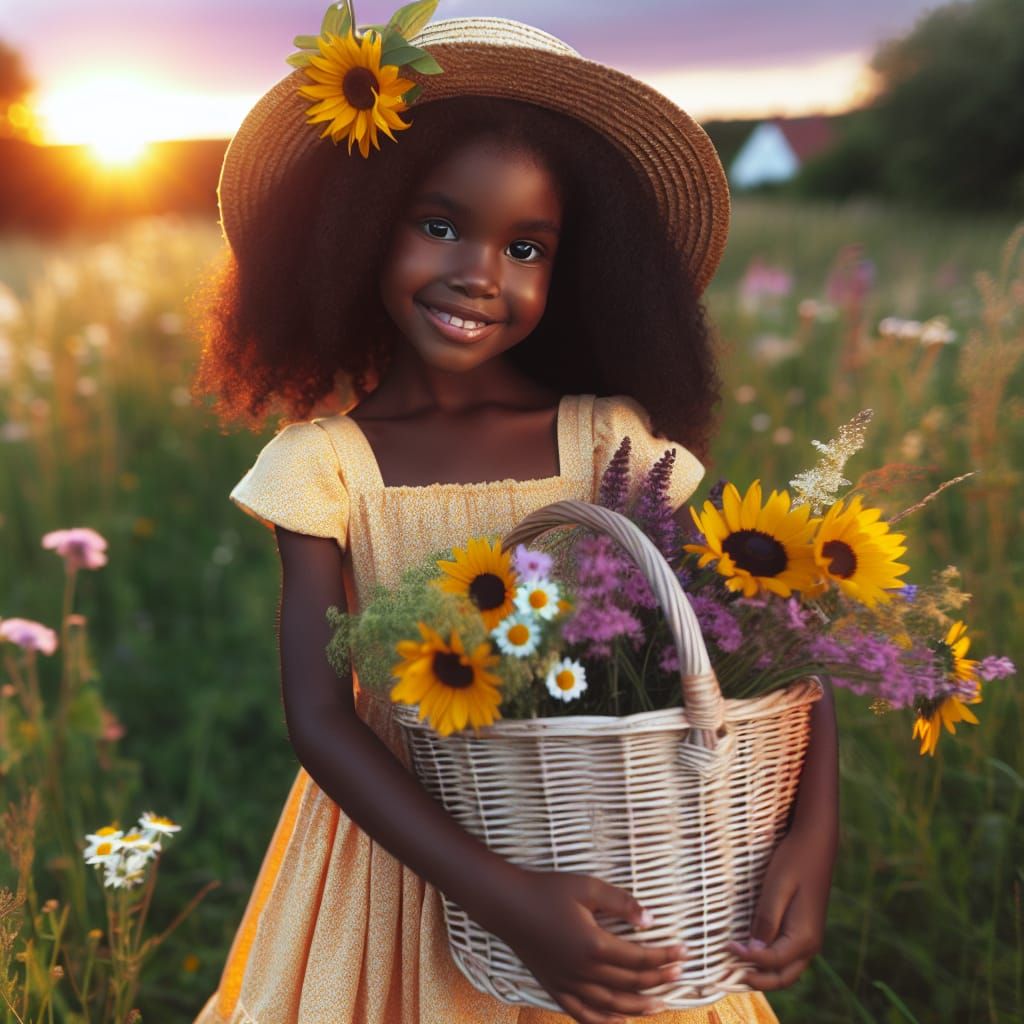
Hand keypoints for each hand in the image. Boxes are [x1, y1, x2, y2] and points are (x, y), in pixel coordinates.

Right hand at [479, 868, 686, 1023]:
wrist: (508, 904)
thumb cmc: (547, 890)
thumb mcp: (587, 887)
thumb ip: (620, 902)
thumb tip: (650, 918)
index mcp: (594, 945)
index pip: (640, 959)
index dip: (664, 957)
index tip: (683, 953)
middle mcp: (584, 971)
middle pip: (630, 984)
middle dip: (658, 980)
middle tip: (678, 975)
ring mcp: (568, 983)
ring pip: (611, 1005)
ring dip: (638, 1007)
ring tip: (659, 1005)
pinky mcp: (554, 987)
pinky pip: (582, 1013)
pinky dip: (603, 1022)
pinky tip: (619, 1021)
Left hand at [726, 824, 834, 990]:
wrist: (815, 845)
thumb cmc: (794, 862)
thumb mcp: (776, 888)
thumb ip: (766, 920)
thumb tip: (753, 950)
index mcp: (804, 937)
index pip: (772, 962)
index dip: (748, 959)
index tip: (726, 946)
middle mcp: (811, 945)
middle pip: (782, 977)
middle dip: (757, 980)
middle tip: (729, 974)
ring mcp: (810, 939)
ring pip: (786, 971)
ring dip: (763, 974)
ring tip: (737, 968)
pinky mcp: (805, 931)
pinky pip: (788, 956)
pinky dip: (770, 962)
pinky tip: (752, 953)